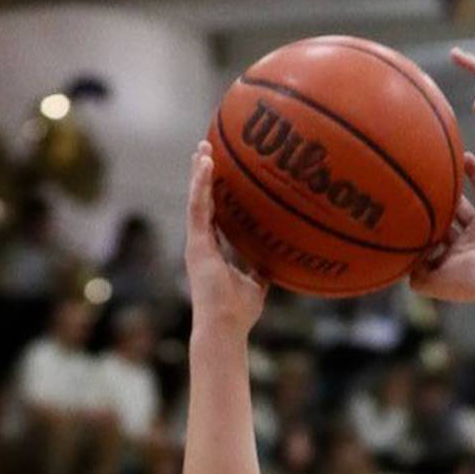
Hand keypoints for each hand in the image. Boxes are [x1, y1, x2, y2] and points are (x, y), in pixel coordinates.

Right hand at [185, 141, 267, 335]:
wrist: (225, 325)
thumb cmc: (239, 313)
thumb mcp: (256, 284)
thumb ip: (261, 268)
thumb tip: (278, 257)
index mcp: (213, 251)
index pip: (214, 216)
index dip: (215, 194)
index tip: (220, 173)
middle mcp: (202, 244)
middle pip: (202, 202)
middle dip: (203, 176)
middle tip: (207, 150)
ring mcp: (197, 242)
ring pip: (197, 199)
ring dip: (200, 172)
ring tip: (204, 147)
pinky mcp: (196, 243)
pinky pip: (198, 206)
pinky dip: (201, 184)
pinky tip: (206, 163)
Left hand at [410, 152, 474, 306]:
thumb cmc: (474, 283)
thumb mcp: (437, 283)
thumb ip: (417, 277)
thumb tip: (398, 268)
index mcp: (452, 260)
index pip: (430, 243)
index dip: (418, 233)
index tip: (399, 214)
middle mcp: (466, 244)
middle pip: (444, 221)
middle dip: (431, 209)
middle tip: (413, 187)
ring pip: (463, 204)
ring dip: (451, 188)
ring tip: (436, 168)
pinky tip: (463, 156)